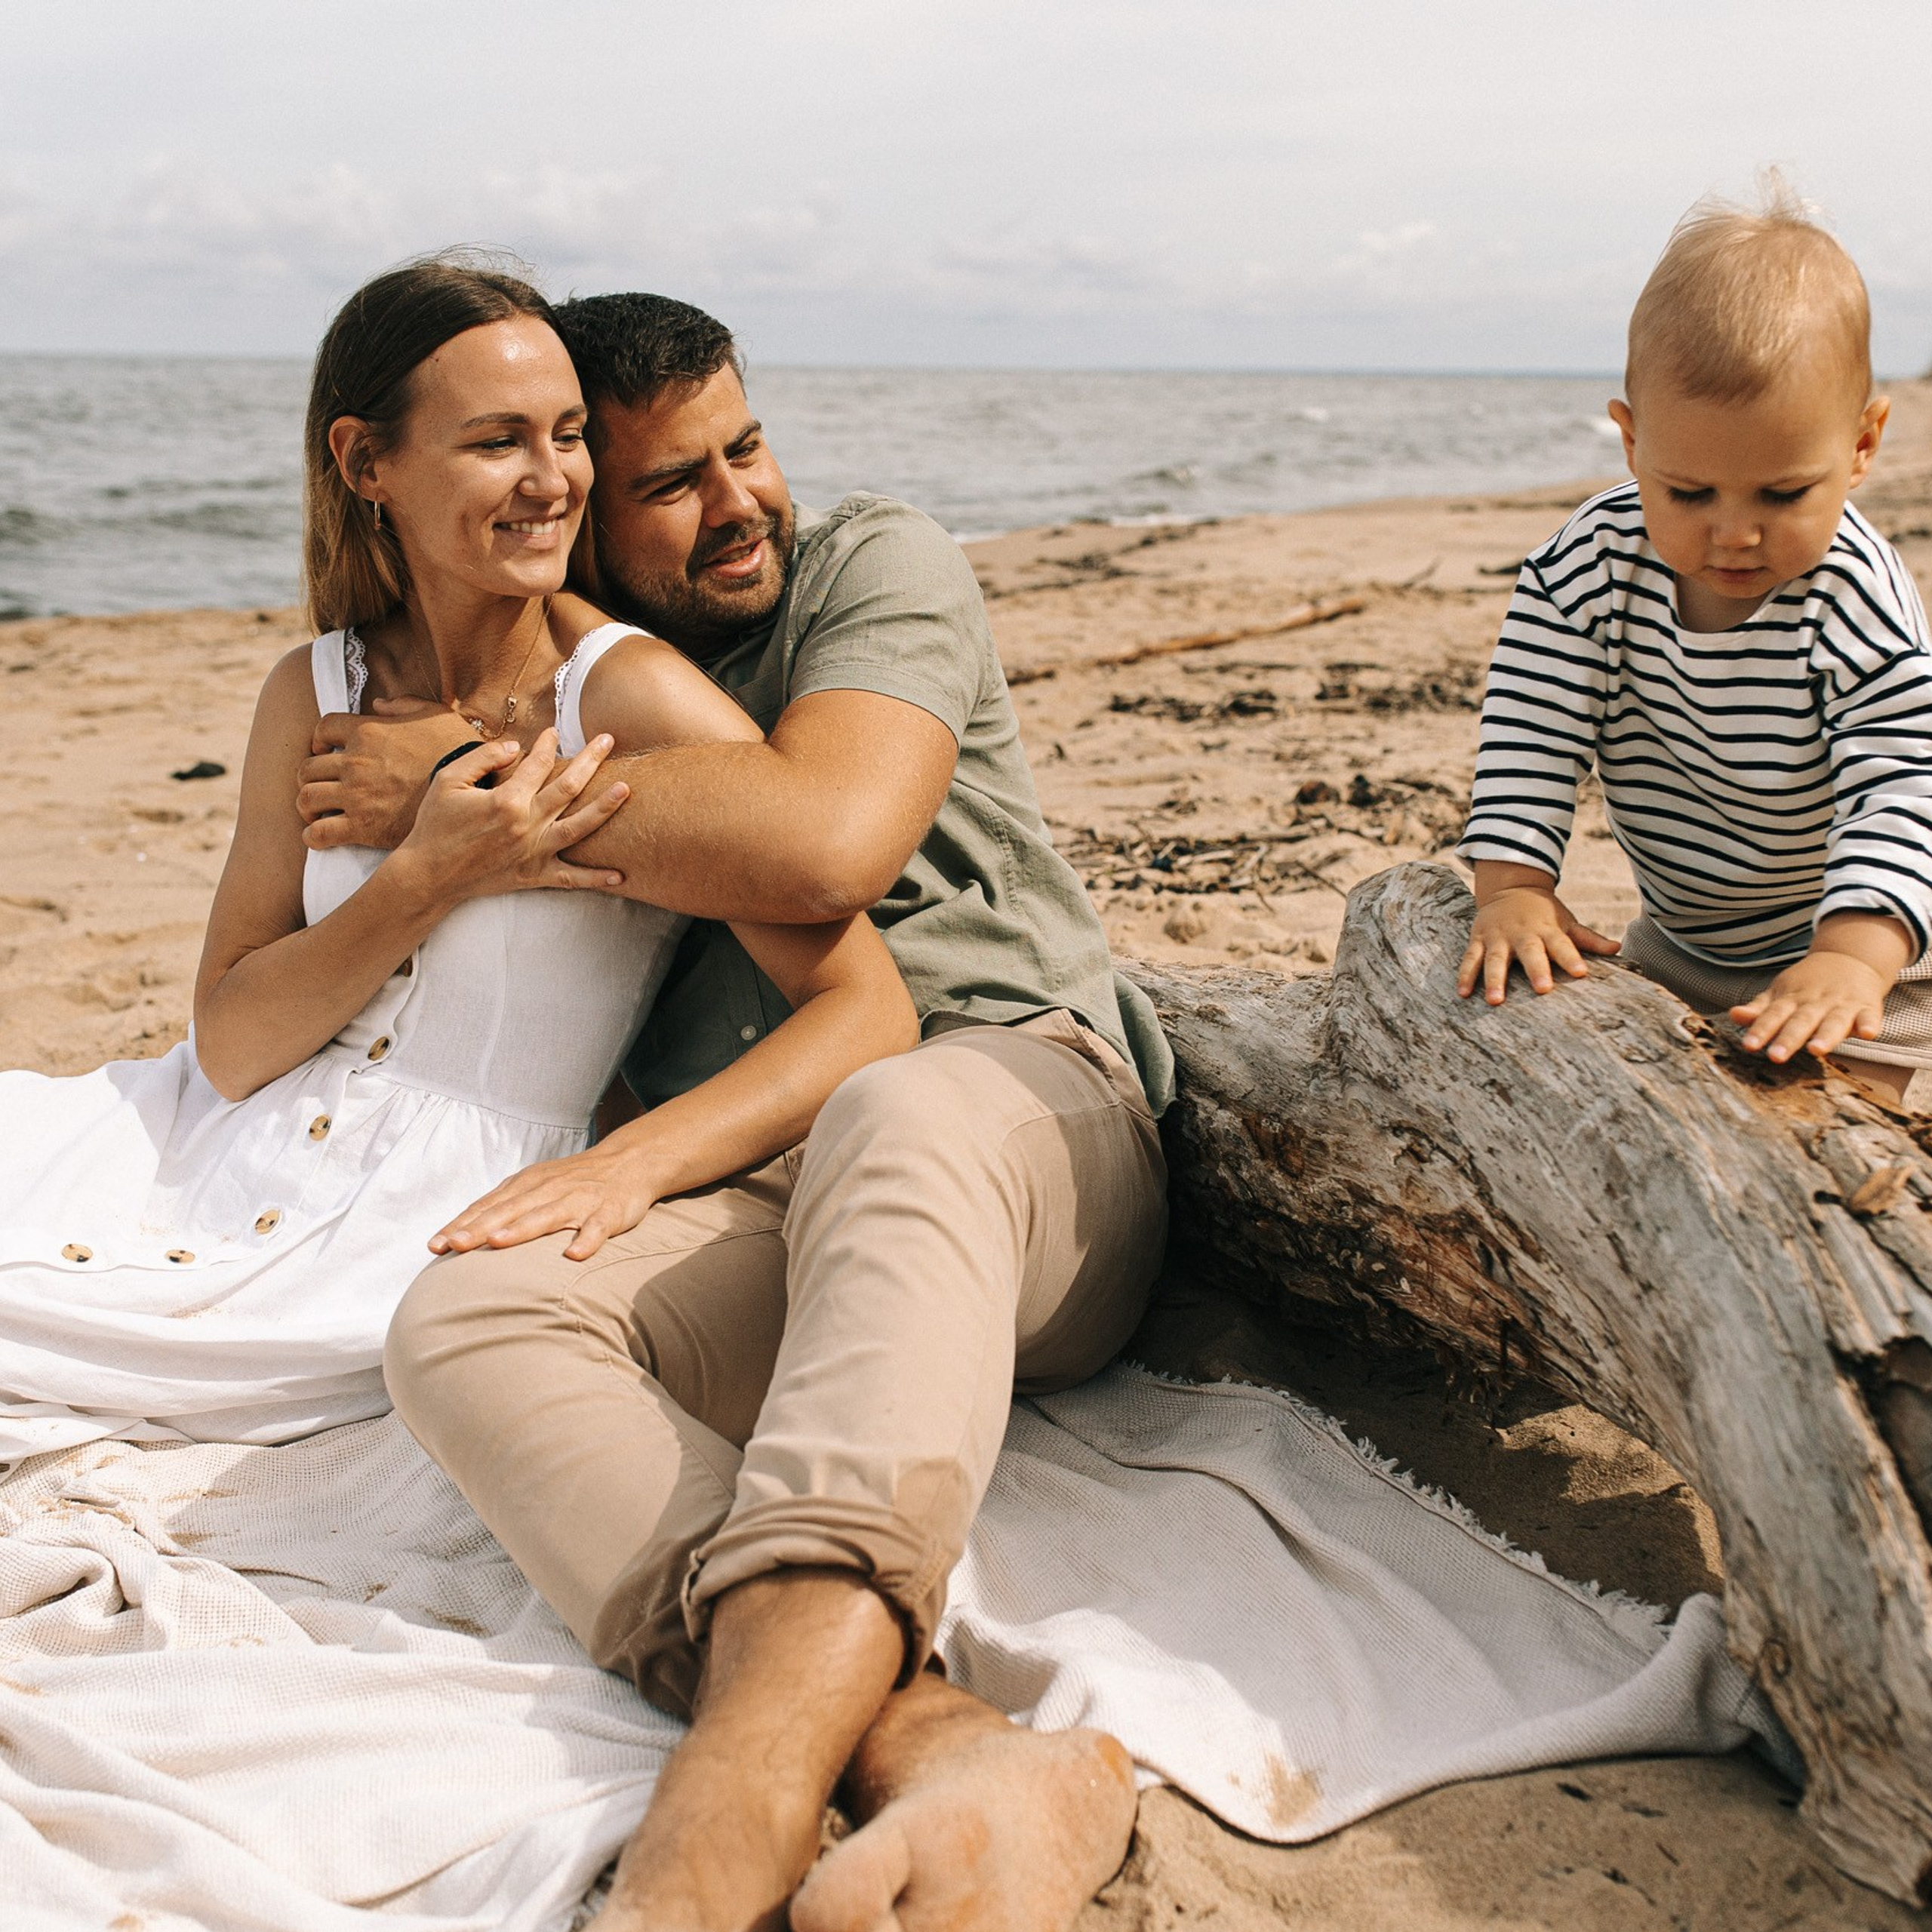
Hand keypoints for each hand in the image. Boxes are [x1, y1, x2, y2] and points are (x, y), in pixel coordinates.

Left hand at [300, 700, 476, 849]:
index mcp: (368, 731)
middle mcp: (355, 762)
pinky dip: (313, 835)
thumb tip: (379, 702)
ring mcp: (356, 795)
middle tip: (322, 785)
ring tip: (316, 812)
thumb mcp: (436, 715)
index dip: (318, 740)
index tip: (325, 751)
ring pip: (307, 798)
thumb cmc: (458, 750)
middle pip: (308, 768)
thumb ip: (404, 705)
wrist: (473, 792)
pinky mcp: (362, 826)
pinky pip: (319, 833)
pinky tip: (319, 836)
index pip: (322, 729)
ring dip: (307, 806)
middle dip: (310, 777)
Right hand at [393, 730, 630, 903]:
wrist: (427, 875)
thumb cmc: (435, 825)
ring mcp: (533, 852)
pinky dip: (594, 878)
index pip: (538, 764)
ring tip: (626, 789)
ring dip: (604, 808)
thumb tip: (515, 746)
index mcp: (506, 800)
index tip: (554, 732)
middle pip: (569, 787)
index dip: (548, 744)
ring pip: (579, 828)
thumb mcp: (448, 781)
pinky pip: (570, 879)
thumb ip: (482, 759)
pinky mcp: (533, 876)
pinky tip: (620, 875)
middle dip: (590, 759)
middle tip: (608, 740)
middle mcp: (526, 825)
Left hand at [429, 1133, 667, 1259]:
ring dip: (522, 1229)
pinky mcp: (608, 1212)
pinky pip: (597, 1228)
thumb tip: (457, 1236)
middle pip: (509, 1211)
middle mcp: (548, 1190)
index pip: (487, 1207)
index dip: (461, 1225)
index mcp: (527, 1185)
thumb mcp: (534, 1187)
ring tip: (499, 1243)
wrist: (628, 1162)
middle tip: (454, 1245)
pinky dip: (586, 1240)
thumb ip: (502, 1209)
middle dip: (480, 1228)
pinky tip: (575, 1255)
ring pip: (547, 1215)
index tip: (435, 1246)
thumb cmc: (573, 1181)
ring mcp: (579, 1200)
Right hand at [1457, 882, 1619, 1003]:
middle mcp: (1522, 933)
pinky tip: (1463, 993)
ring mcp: (1498, 936)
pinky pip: (1470, 958)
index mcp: (1547, 929)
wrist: (1509, 888)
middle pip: (1529, 952)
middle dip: (1535, 969)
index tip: (1581, 973)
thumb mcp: (1566, 921)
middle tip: (1542, 990)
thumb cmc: (1543, 912)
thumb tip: (1617, 948)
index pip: (1562, 945)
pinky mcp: (1478, 938)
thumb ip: (1588, 939)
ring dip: (1494, 979)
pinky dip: (1466, 975)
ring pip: (1495, 958)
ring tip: (1496, 1001)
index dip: (1571, 958)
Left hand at [1732, 951, 1889, 1062]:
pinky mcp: (1868, 1007)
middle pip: (1801, 1021)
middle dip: (1788, 1038)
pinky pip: (1869, 1016)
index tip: (1749, 1045)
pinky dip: (1869, 1024)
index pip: (1773, 1015)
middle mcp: (1816, 1002)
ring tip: (1816, 1050)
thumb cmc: (1807, 985)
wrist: (1849, 959)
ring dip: (1826, 1035)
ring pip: (1833, 1021)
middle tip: (1776, 1057)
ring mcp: (1842, 1004)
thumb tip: (1734, 1014)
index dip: (1760, 1030)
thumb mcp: (1781, 993)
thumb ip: (1760, 1009)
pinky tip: (1868, 1034)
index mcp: (1792, 1000)